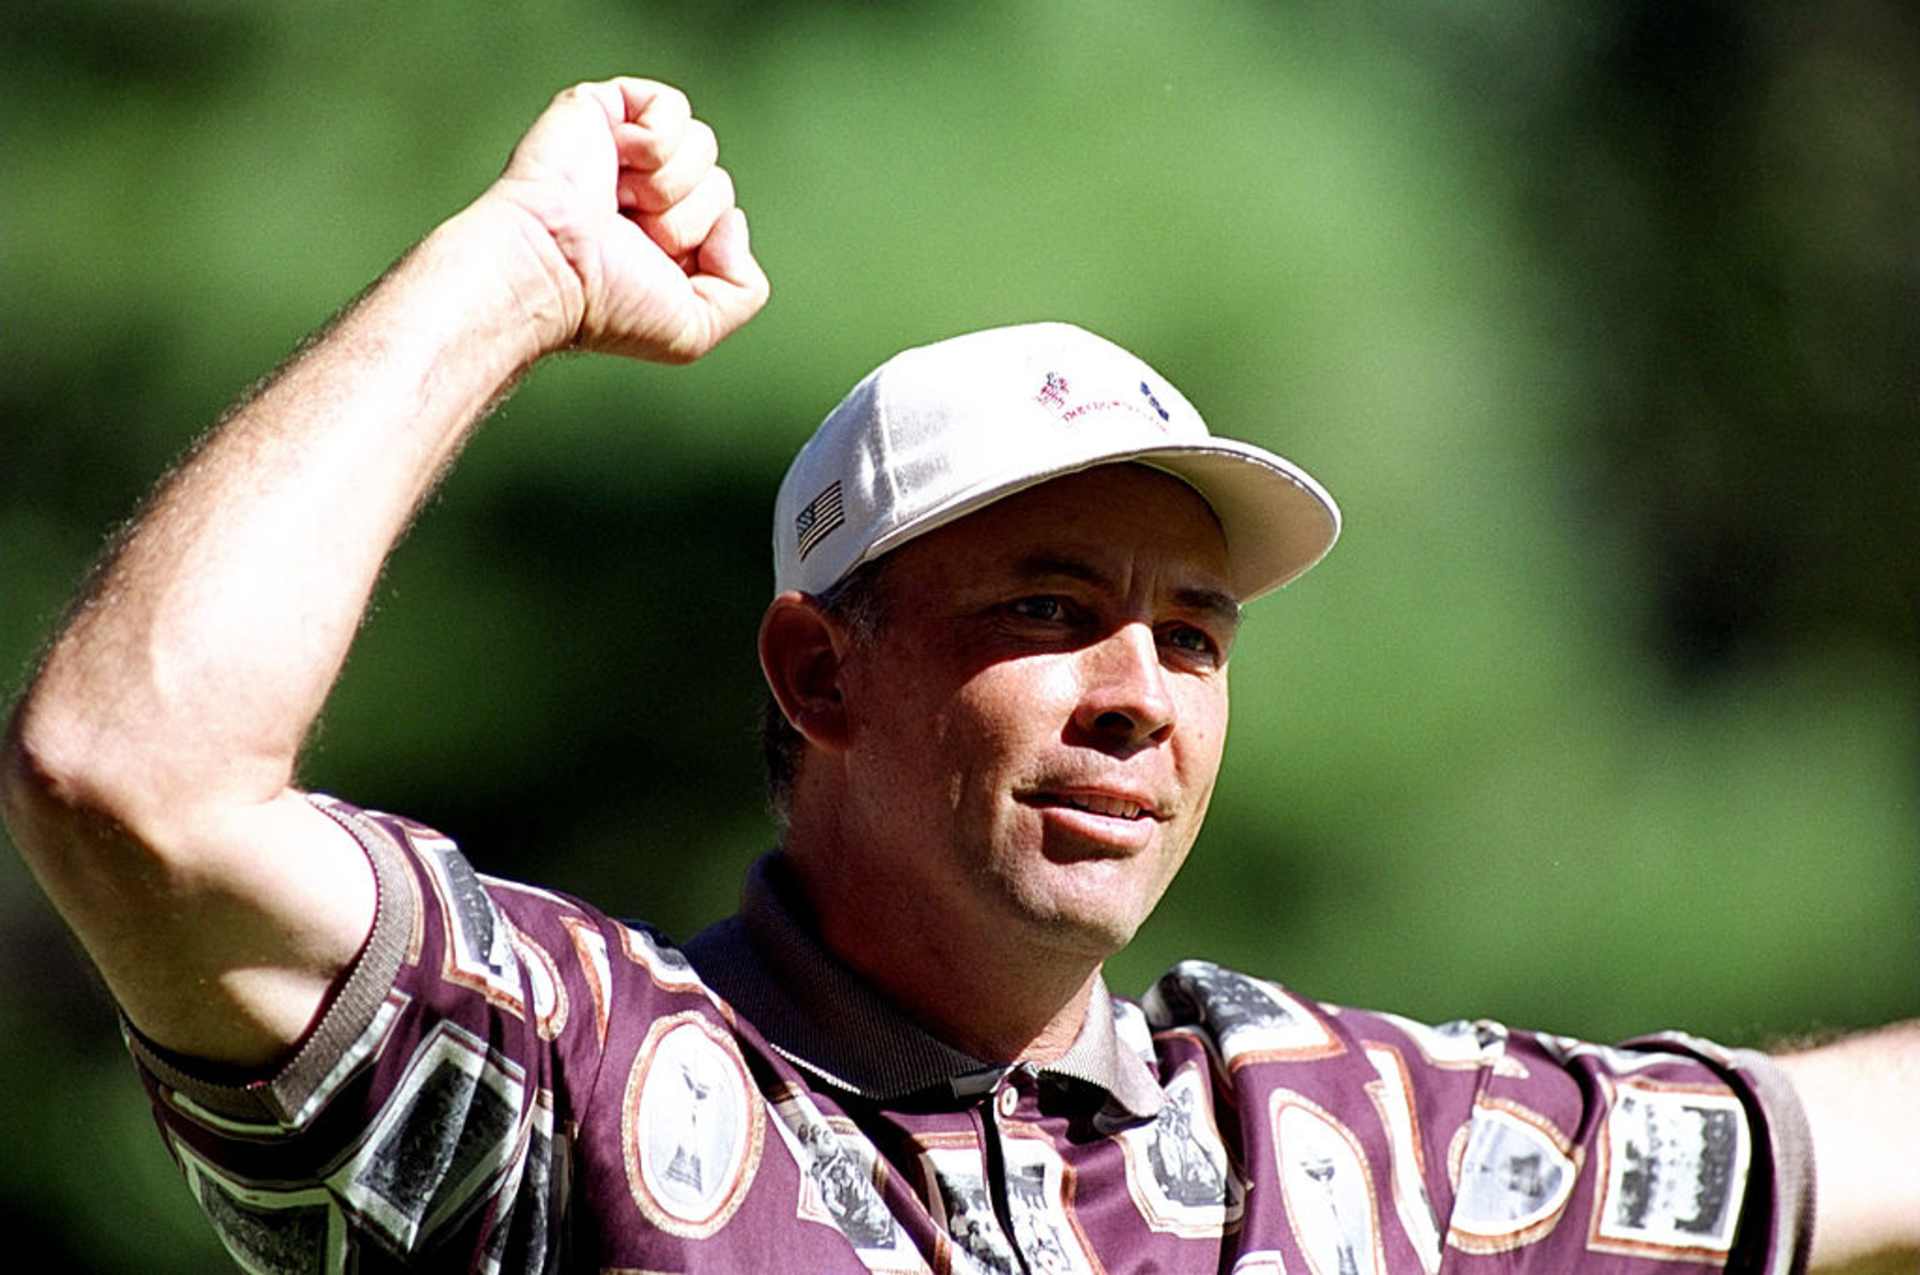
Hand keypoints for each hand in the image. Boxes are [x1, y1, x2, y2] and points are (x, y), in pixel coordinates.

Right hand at [484, 77, 769, 363]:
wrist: (552, 269)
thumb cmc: (607, 304)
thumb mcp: (695, 330)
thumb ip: (744, 291)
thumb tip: (735, 220)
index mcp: (667, 234)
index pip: (727, 218)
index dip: (704, 244)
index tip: (655, 262)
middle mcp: (647, 190)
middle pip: (720, 183)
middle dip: (685, 218)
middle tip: (632, 233)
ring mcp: (626, 147)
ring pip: (703, 145)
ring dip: (668, 186)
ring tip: (619, 204)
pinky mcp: (604, 108)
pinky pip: (673, 107)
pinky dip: (653, 143)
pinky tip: (615, 164)